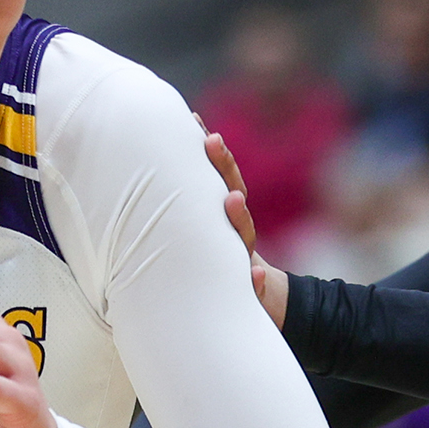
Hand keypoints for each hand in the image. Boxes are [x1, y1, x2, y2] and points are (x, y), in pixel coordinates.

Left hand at [202, 130, 286, 327]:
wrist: (265, 305)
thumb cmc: (222, 270)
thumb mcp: (203, 242)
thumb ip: (189, 216)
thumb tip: (164, 177)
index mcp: (224, 220)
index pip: (220, 179)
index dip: (212, 153)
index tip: (196, 122)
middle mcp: (237, 234)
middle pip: (233, 196)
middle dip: (223, 169)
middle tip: (211, 141)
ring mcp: (244, 261)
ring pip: (244, 236)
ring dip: (239, 218)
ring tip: (232, 200)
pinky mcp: (252, 293)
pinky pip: (256, 289)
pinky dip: (258, 282)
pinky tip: (258, 275)